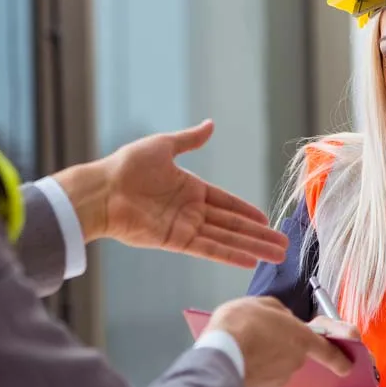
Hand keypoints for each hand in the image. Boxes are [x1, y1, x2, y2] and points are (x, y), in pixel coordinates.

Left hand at [54, 120, 287, 267]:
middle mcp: (191, 211)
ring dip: (252, 248)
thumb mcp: (163, 146)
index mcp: (190, 189)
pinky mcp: (175, 241)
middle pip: (232, 225)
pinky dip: (229, 255)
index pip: (227, 202)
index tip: (267, 219)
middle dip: (258, 235)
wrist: (102, 189)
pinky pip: (208, 249)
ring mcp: (184, 228)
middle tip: (283, 244)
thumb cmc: (127, 165)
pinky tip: (249, 261)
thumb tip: (211, 124)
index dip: (247, 211)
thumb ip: (190, 140)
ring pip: (226, 239)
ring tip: (276, 255)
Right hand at [208, 296, 352, 386]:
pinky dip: (256, 369)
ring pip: (278, 365)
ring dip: (267, 357)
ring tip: (246, 345)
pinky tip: (241, 359)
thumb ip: (277, 311)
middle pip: (296, 353)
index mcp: (301, 337)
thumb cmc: (238, 328)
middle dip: (283, 345)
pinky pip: (264, 377)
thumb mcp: (259, 304)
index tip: (349, 364)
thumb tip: (280, 318)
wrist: (218, 358)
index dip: (340, 358)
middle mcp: (295, 361)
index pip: (330, 350)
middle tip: (262, 333)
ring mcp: (280, 378)